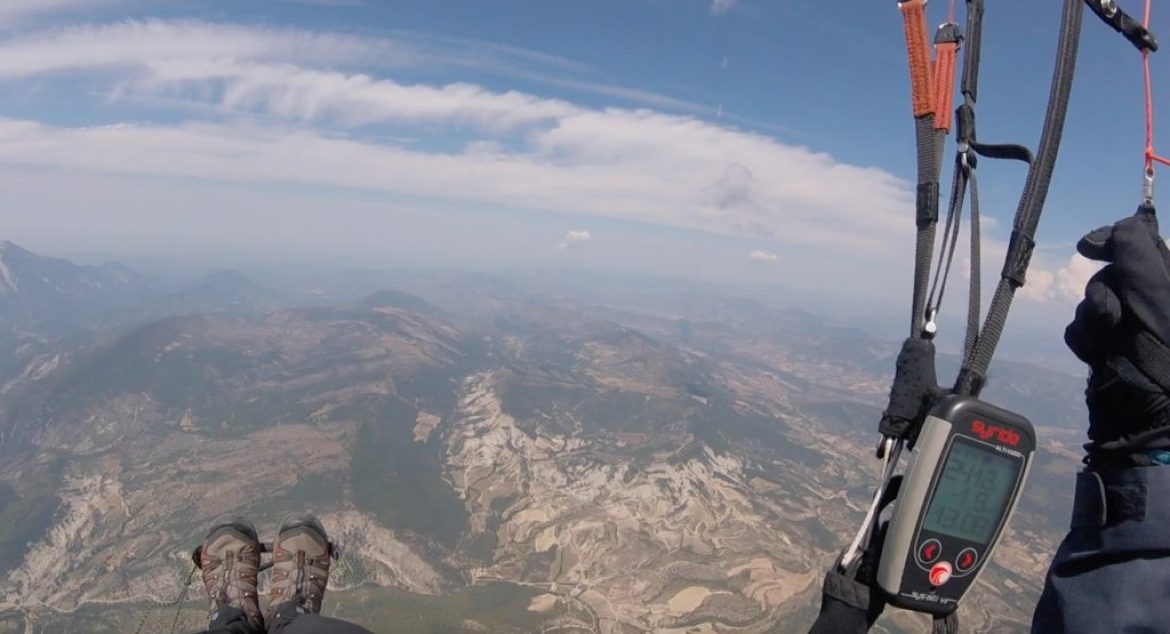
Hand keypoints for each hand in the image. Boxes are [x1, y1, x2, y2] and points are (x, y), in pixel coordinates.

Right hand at [1064, 205, 1169, 460]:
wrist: (1146, 423)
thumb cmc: (1162, 358)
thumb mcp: (1154, 294)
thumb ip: (1136, 252)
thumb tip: (1117, 227)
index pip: (1143, 243)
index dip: (1116, 241)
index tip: (1089, 247)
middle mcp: (1158, 304)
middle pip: (1113, 273)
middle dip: (1104, 292)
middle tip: (1115, 318)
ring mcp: (1134, 329)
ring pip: (1093, 301)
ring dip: (1091, 319)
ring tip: (1107, 343)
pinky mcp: (1111, 350)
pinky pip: (1082, 329)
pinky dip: (1084, 340)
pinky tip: (1097, 356)